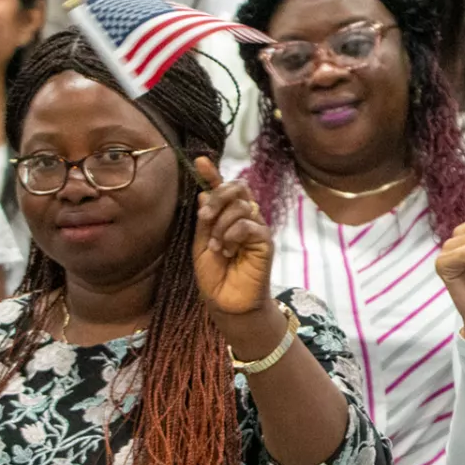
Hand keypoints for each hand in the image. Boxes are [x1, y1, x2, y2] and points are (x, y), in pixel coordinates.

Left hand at [193, 157, 275, 314]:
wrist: (226, 303)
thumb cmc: (214, 276)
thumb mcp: (201, 244)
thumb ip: (205, 220)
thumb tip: (203, 193)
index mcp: (228, 217)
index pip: (224, 189)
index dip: (213, 174)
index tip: (199, 161)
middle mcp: (246, 218)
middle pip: (238, 188)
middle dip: (218, 197)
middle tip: (204, 218)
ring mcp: (257, 229)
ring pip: (242, 206)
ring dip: (221, 224)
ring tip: (216, 246)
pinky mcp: (265, 242)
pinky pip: (249, 224)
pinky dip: (232, 235)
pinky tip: (227, 251)